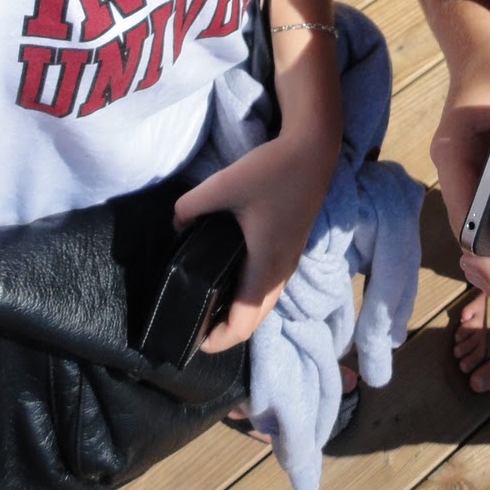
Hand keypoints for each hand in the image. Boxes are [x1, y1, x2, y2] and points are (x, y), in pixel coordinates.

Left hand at [173, 131, 338, 351]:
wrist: (314, 148)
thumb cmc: (273, 170)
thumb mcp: (222, 185)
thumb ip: (190, 207)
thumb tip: (176, 225)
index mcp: (265, 265)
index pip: (243, 324)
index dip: (217, 340)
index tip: (191, 339)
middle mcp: (281, 270)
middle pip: (255, 320)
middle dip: (226, 331)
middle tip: (195, 323)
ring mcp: (290, 259)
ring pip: (265, 303)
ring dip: (241, 312)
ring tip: (210, 303)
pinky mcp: (292, 246)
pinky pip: (270, 286)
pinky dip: (251, 294)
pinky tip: (232, 275)